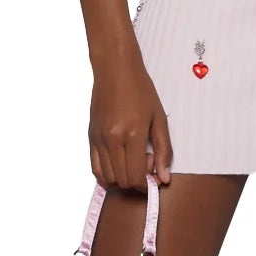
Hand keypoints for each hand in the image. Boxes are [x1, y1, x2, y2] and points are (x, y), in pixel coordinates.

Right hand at [89, 51, 172, 189]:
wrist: (115, 70)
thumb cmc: (140, 90)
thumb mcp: (159, 119)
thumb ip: (164, 150)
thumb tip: (164, 178)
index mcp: (132, 134)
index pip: (135, 176)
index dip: (146, 185)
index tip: (153, 179)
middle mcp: (112, 139)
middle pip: (121, 180)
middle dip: (135, 182)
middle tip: (145, 165)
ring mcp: (99, 138)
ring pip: (107, 177)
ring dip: (121, 179)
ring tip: (131, 161)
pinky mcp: (91, 136)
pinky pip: (95, 167)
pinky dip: (106, 175)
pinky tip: (118, 167)